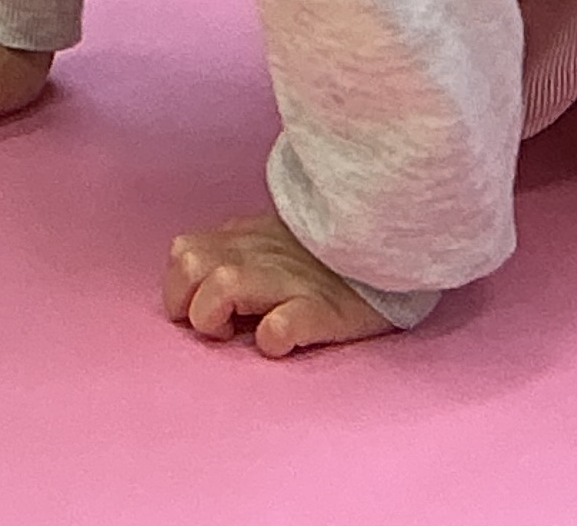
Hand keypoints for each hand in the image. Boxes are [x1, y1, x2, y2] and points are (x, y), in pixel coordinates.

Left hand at [160, 209, 394, 357]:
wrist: (395, 242)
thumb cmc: (330, 252)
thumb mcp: (276, 236)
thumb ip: (240, 247)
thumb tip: (203, 272)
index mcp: (247, 240)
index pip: (183, 253)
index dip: (181, 287)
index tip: (202, 309)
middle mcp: (260, 257)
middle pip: (189, 265)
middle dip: (191, 303)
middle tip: (220, 325)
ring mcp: (290, 282)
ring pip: (223, 285)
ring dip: (217, 315)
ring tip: (244, 330)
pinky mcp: (324, 311)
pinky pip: (282, 325)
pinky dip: (271, 335)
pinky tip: (280, 340)